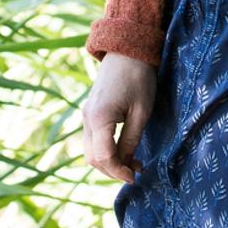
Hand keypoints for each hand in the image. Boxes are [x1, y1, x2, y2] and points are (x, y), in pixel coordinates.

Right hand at [79, 50, 158, 183]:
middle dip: (113, 170)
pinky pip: (92, 139)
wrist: (127, 49)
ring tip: (133, 163)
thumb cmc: (138, 78)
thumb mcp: (141, 112)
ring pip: (90, 150)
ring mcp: (86, 115)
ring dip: (109, 162)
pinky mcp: (90, 111)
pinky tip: (123, 150)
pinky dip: (105, 150)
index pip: (104, 157)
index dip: (119, 172)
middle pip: (93, 158)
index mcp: (99, 119)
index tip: (135, 177)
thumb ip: (131, 139)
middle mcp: (87, 119)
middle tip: (136, 172)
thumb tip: (127, 163)